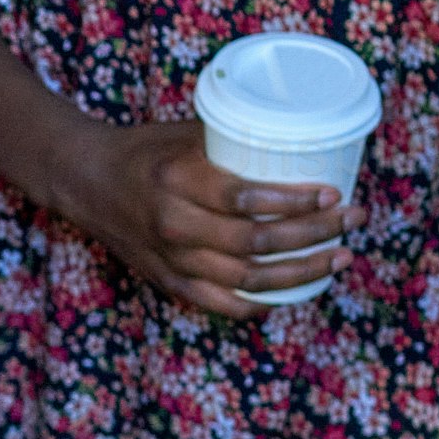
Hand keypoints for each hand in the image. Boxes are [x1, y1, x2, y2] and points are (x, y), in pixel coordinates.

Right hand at [55, 115, 345, 320]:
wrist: (86, 182)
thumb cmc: (144, 150)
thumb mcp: (184, 134)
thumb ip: (234, 140)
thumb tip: (301, 138)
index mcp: (176, 181)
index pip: (245, 199)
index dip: (295, 202)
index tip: (333, 193)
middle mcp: (173, 225)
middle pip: (256, 242)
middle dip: (315, 234)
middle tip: (352, 219)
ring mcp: (171, 260)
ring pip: (248, 279)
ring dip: (302, 272)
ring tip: (339, 257)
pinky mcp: (169, 281)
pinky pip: (222, 304)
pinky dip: (261, 304)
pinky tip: (293, 294)